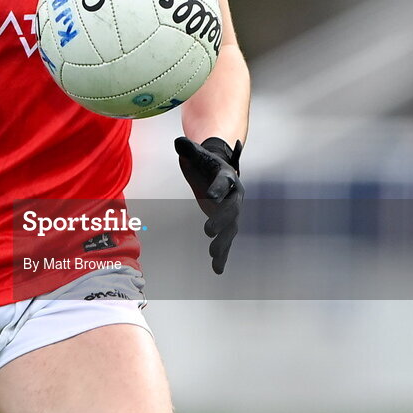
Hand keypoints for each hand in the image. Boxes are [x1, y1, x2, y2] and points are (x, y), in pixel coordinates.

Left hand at [174, 136, 243, 273]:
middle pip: (231, 208)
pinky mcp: (226, 222)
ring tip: (213, 256)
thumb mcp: (194, 152)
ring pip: (231, 228)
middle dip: (221, 220)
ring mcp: (231, 210)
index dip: (217, 187)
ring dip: (223, 242)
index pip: (223, 182)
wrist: (217, 168)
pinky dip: (223, 255)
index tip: (209, 195)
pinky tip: (217, 269)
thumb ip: (187, 148)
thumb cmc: (203, 160)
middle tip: (208, 231)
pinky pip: (226, 240)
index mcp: (226, 176)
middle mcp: (233, 194)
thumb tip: (178, 142)